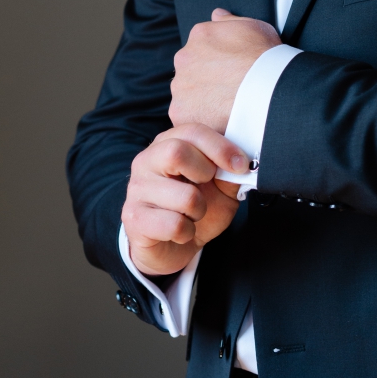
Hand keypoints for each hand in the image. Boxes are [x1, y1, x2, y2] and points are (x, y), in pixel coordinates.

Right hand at [122, 124, 247, 276]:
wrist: (173, 246)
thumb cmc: (197, 208)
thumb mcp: (221, 185)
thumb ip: (229, 169)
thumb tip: (243, 160)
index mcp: (167, 144)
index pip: (192, 131)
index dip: (221, 147)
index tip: (241, 165)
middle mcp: (146, 162)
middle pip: (176, 152)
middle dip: (205, 173)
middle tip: (208, 187)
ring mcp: (136, 190)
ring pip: (184, 196)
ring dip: (200, 210)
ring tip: (193, 214)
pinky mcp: (133, 218)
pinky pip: (174, 224)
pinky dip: (187, 231)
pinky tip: (181, 230)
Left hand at [168, 8, 280, 133]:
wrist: (268, 89)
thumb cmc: (266, 57)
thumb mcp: (255, 26)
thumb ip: (230, 20)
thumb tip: (218, 14)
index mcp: (200, 36)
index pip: (201, 47)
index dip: (217, 60)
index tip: (230, 69)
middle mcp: (184, 58)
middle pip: (191, 70)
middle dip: (206, 79)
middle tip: (230, 88)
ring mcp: (180, 86)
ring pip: (187, 95)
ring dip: (203, 100)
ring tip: (228, 106)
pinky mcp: (181, 113)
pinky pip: (189, 117)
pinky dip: (202, 119)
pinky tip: (221, 118)